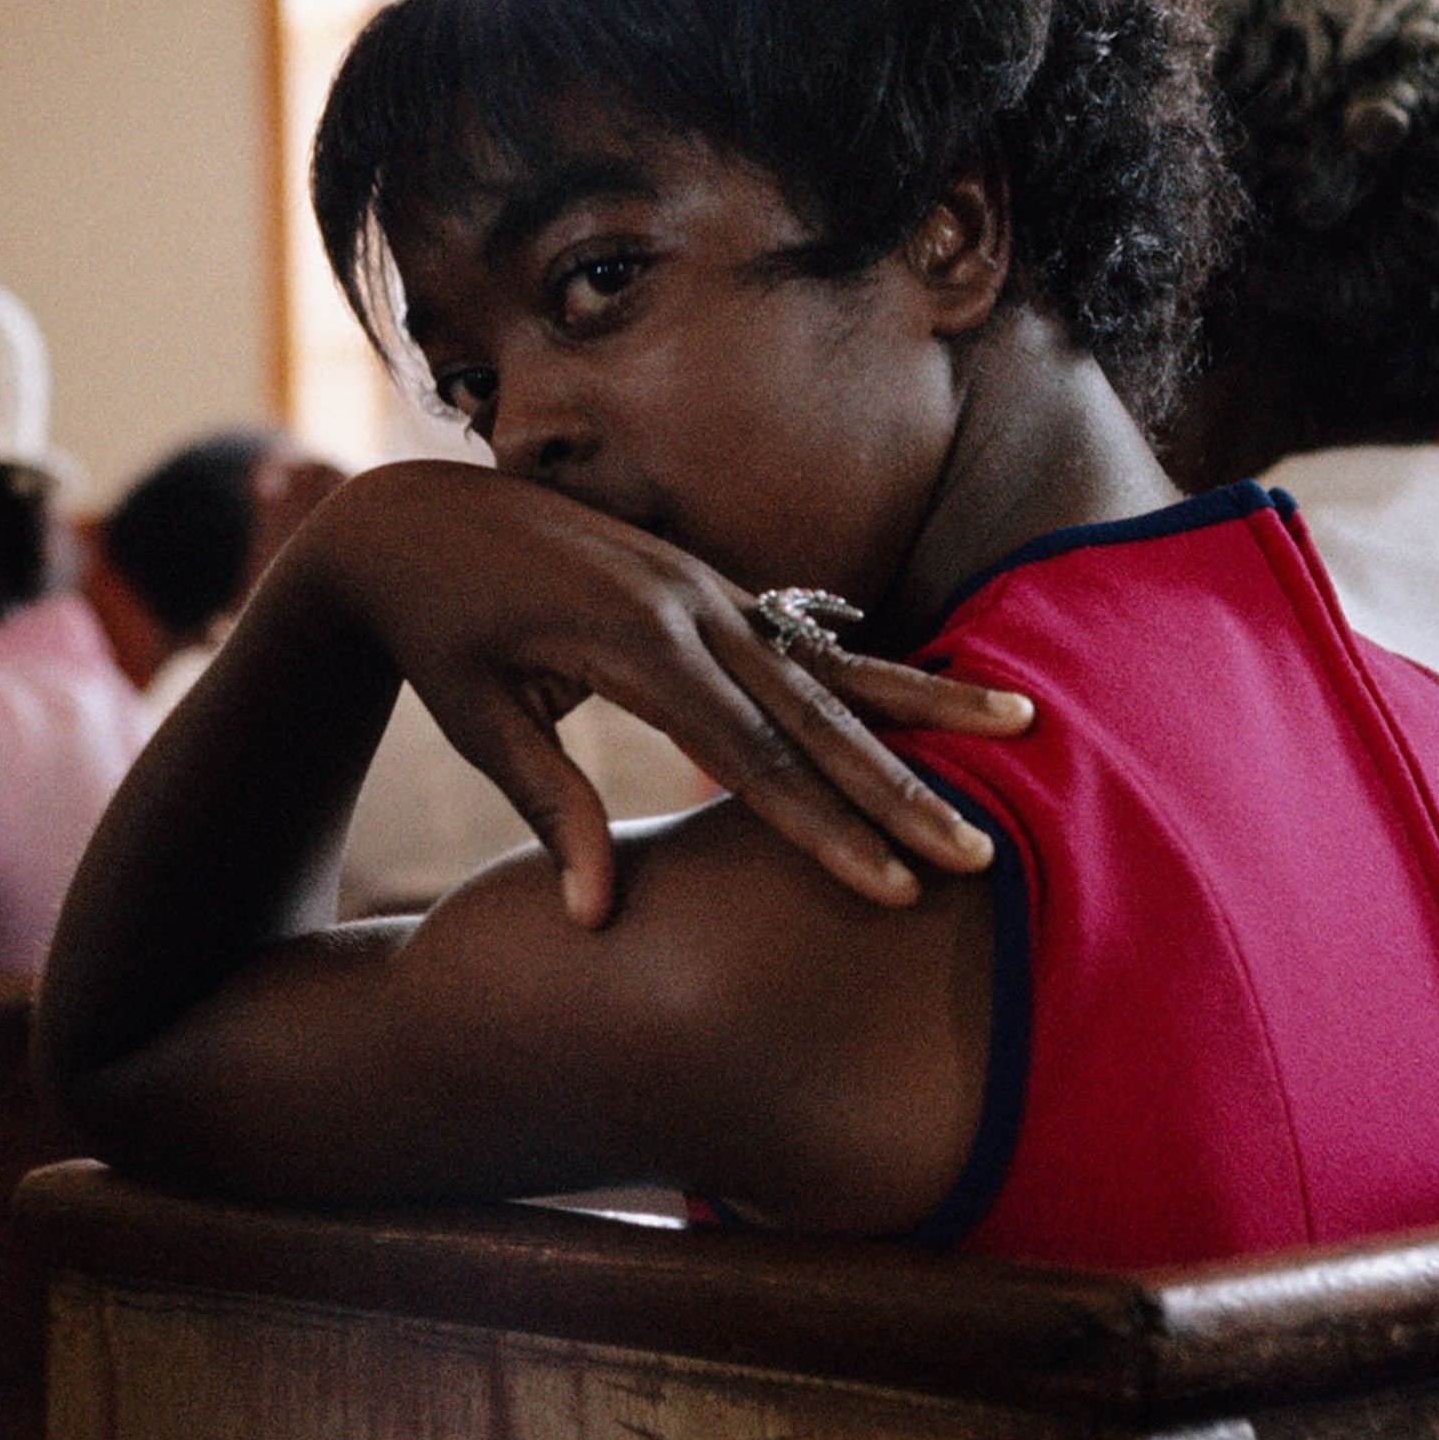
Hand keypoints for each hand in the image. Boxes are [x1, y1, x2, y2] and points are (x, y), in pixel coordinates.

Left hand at [285, 460, 1031, 927]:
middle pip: (816, 715)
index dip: (824, 827)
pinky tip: (944, 693)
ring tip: (1023, 725)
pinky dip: (877, 668)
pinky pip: (810, 635)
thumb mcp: (478, 718)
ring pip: (835, 663)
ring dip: (927, 706)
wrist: (416, 520)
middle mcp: (690, 608)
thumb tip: (594, 919)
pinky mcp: (711, 585)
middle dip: (900, 789)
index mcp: (634, 644)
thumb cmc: (438, 634)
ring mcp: (709, 588)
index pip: (751, 756)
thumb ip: (548, 806)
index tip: (890, 887)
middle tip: (978, 853)